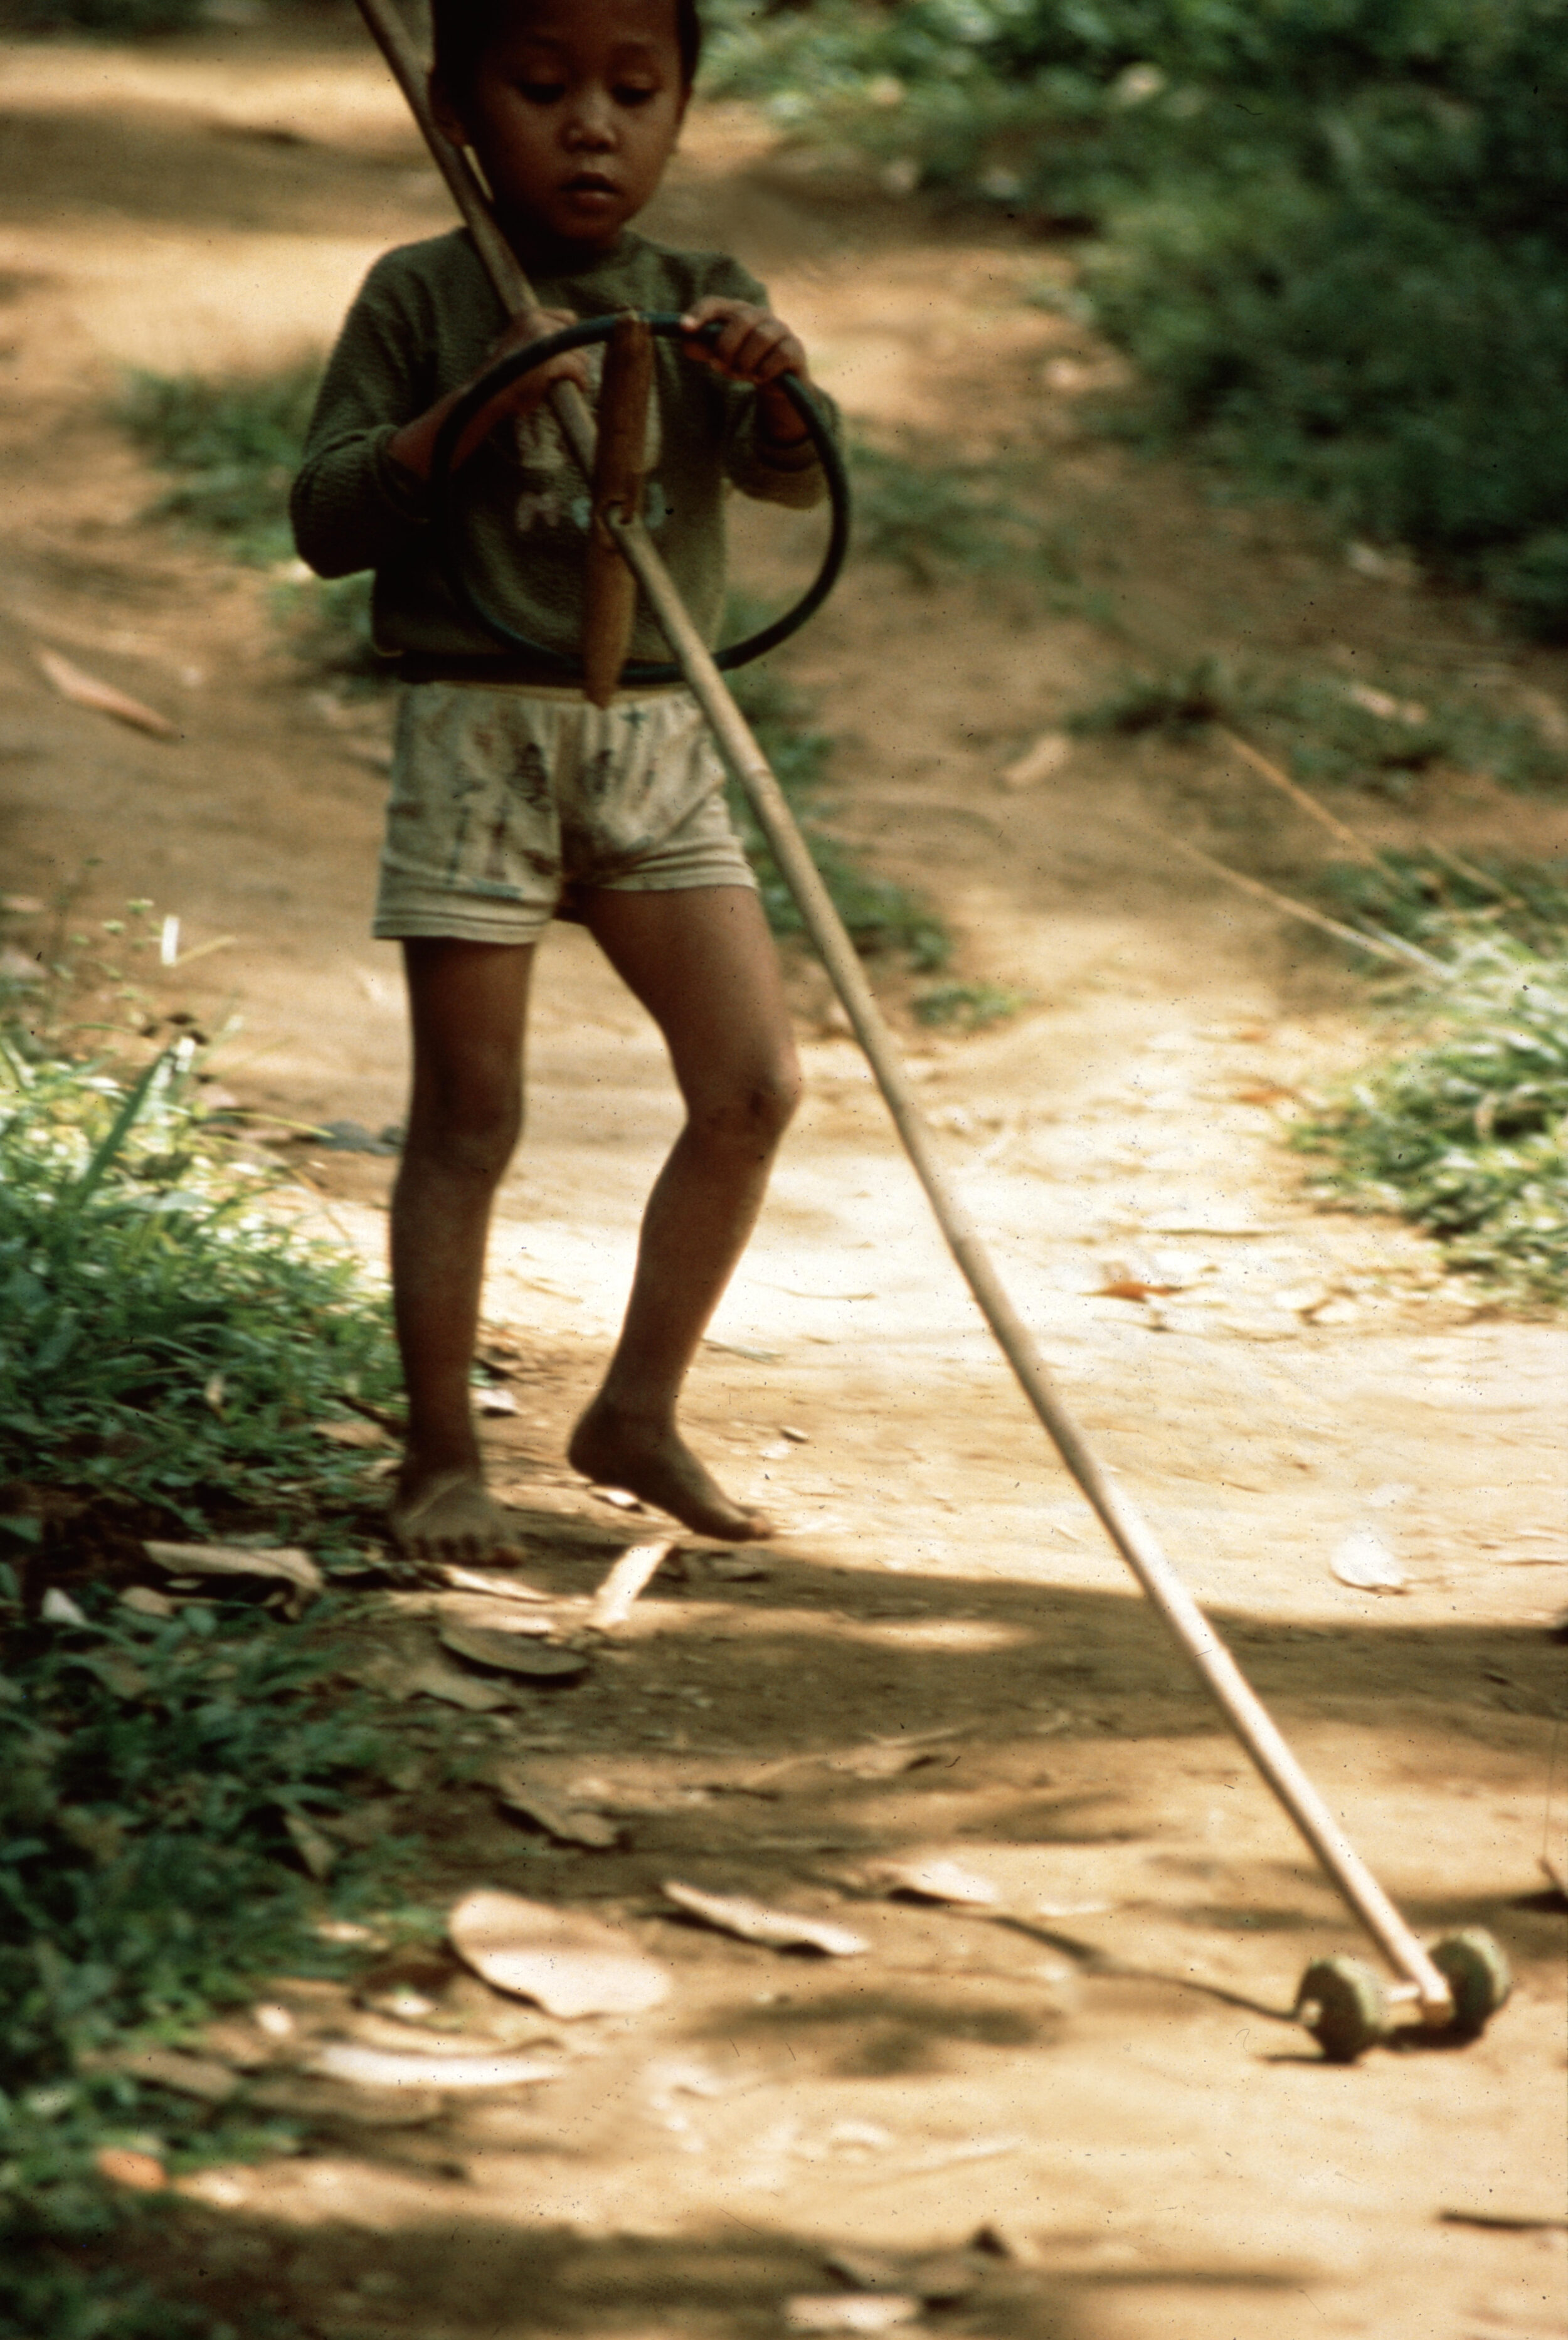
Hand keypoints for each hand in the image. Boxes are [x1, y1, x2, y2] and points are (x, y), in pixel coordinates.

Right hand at [482, 306, 590, 421]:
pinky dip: (581, 382)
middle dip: (575, 358)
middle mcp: (537, 320)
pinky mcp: (552, 358)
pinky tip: (578, 389)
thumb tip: (576, 348)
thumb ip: (540, 340)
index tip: (567, 356)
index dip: (570, 341)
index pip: (569, 319)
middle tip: (566, 376)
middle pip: (576, 339)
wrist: (487, 394)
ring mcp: (544, 337)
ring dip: (578, 373)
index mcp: (528, 315)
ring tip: (569, 384)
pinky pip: (578, 371)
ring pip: (581, 357)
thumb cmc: (505, 377)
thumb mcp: (520, 347)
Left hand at [679, 296, 807, 387]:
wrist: (777, 384)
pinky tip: (758, 378)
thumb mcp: (720, 357)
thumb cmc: (743, 362)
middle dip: (726, 347)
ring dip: (745, 362)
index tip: (685, 328)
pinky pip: (780, 355)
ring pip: (761, 338)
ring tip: (740, 375)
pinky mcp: (794, 349)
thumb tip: (687, 342)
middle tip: (719, 366)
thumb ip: (703, 349)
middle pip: (741, 320)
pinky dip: (765, 370)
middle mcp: (759, 315)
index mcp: (736, 312)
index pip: (715, 303)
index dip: (700, 313)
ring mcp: (780, 330)